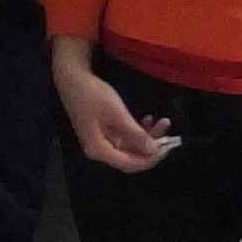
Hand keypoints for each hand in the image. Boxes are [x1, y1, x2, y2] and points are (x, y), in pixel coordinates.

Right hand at [54, 51, 168, 173]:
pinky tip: (148, 118)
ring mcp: (102, 140)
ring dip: (148, 136)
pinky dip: (138, 130)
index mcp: (99, 149)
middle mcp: (100, 149)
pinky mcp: (105, 131)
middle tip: (168, 134)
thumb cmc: (92, 95)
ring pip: (131, 146)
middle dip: (151, 147)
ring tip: (162, 122)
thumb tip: (154, 150)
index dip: (150, 159)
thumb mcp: (117, 114)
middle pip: (131, 157)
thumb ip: (135, 134)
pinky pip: (126, 137)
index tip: (166, 148)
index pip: (129, 164)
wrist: (72, 77)